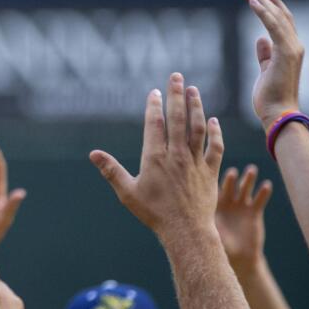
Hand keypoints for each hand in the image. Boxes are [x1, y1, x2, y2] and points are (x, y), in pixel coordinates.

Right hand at [90, 73, 224, 243]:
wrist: (186, 231)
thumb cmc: (154, 213)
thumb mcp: (127, 192)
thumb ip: (111, 170)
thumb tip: (93, 154)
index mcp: (155, 158)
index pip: (155, 124)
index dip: (155, 105)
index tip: (155, 91)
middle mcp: (177, 155)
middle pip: (178, 119)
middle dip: (176, 95)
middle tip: (177, 76)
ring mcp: (195, 162)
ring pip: (197, 128)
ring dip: (196, 107)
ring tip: (193, 90)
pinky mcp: (209, 171)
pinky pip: (215, 147)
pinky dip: (215, 133)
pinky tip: (213, 121)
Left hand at [214, 165, 272, 270]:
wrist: (239, 257)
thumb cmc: (220, 246)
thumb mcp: (212, 233)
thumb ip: (206, 223)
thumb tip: (192, 218)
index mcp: (213, 205)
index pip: (212, 188)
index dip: (213, 180)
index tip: (211, 173)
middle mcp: (227, 202)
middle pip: (229, 186)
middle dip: (231, 179)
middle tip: (232, 172)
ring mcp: (241, 206)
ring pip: (245, 189)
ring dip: (248, 179)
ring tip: (251, 170)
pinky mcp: (254, 212)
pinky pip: (259, 200)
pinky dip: (263, 193)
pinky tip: (267, 184)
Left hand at [241, 0, 303, 128]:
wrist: (278, 113)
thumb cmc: (271, 97)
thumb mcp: (266, 71)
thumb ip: (265, 54)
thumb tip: (260, 38)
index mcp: (290, 50)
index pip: (282, 22)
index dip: (271, 6)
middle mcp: (295, 46)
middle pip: (281, 15)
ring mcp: (293, 49)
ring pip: (277, 17)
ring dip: (261, 2)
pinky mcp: (286, 53)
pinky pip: (275, 27)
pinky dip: (264, 13)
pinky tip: (253, 3)